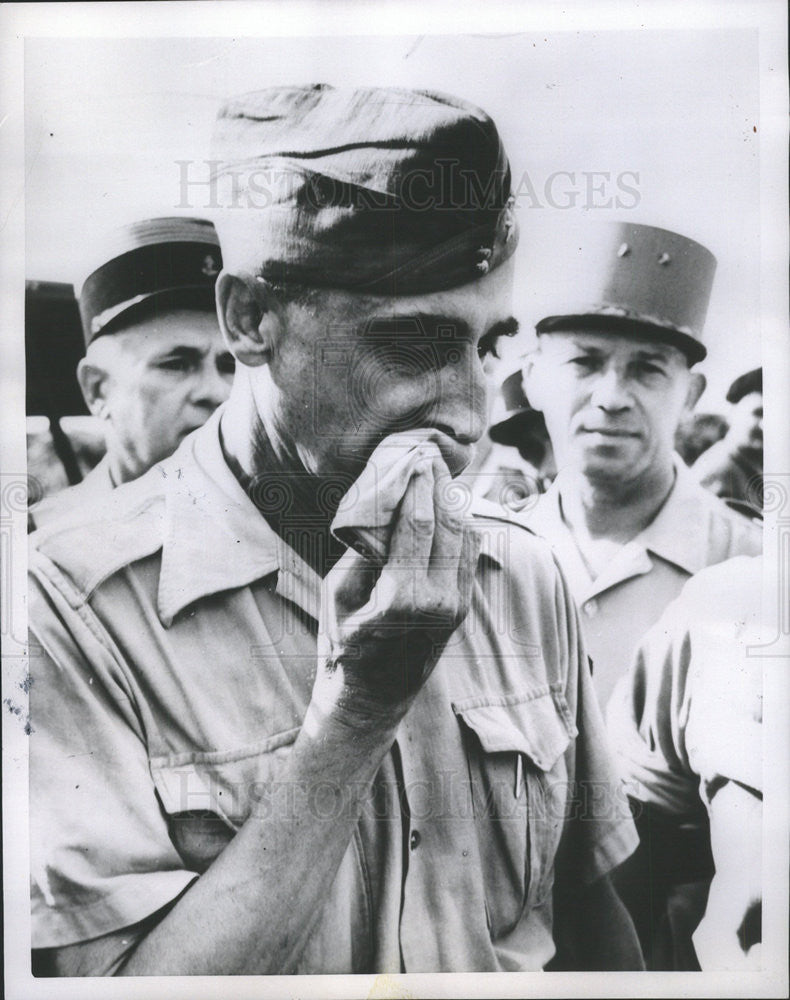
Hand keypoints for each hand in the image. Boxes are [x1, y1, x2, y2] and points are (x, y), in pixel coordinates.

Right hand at [312, 445, 478, 728]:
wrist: (370, 700)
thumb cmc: (341, 646)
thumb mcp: (336, 596)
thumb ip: (362, 551)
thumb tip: (383, 509)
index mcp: (403, 598)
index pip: (418, 524)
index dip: (420, 484)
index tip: (418, 454)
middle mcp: (439, 601)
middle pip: (449, 524)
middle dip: (440, 485)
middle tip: (430, 454)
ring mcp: (457, 607)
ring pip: (465, 537)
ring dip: (453, 503)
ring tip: (437, 475)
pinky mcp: (463, 609)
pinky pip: (468, 556)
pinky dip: (460, 526)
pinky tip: (446, 508)